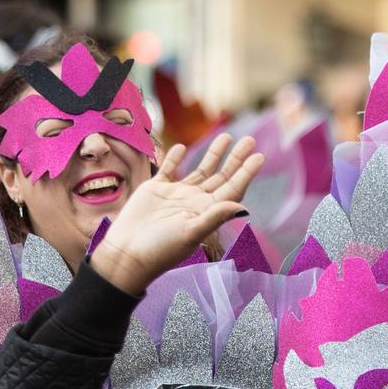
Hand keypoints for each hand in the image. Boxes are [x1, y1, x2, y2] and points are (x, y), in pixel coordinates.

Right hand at [88, 134, 263, 296]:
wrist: (128, 252)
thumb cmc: (161, 248)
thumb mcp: (191, 233)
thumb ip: (215, 217)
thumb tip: (242, 206)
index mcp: (207, 212)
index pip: (232, 190)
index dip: (246, 173)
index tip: (259, 156)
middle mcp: (195, 202)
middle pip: (220, 176)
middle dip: (235, 159)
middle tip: (250, 140)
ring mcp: (176, 196)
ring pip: (200, 170)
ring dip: (212, 154)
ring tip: (225, 136)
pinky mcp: (156, 190)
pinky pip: (169, 170)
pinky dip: (175, 158)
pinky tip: (181, 147)